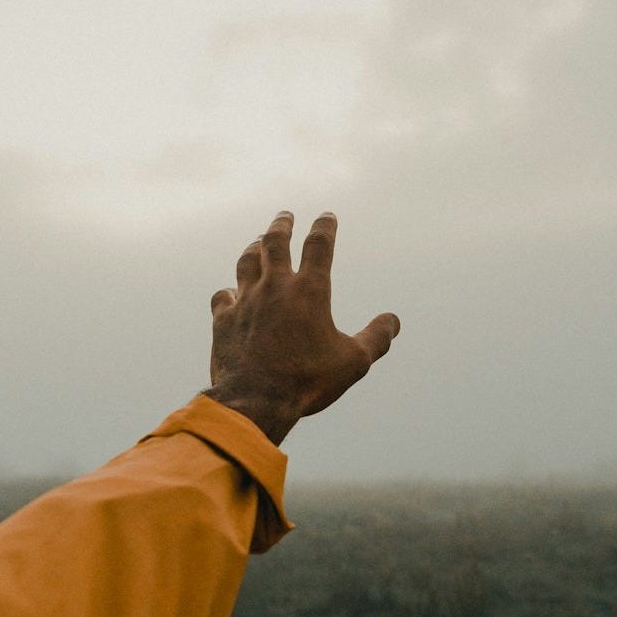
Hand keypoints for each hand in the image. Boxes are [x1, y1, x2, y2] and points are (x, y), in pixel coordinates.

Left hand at [204, 211, 399, 444]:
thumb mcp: (354, 363)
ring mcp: (245, 301)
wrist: (255, 400)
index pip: (319, 245)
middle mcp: (275, 287)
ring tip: (256, 242)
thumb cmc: (308, 381)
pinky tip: (230, 292)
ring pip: (246, 262)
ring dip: (253, 248)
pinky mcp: (223, 320)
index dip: (325, 227)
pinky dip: (228, 291)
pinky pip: (223, 296)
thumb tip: (393, 321)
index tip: (326, 217)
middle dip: (282, 225)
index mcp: (310, 291)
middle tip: (285, 216)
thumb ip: (376, 338)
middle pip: (275, 242)